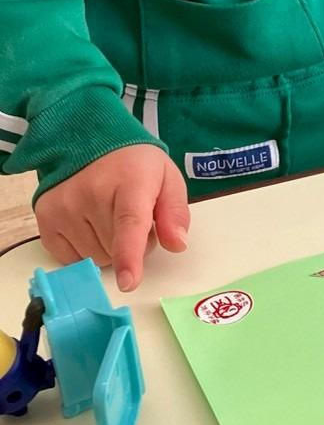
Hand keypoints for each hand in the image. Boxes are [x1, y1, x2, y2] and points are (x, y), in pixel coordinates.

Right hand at [36, 145, 188, 291]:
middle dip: (130, 243)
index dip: (129, 255)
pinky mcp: (45, 218)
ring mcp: (64, 206)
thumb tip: (177, 245)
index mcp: (130, 182)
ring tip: (109, 215)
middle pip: (116, 250)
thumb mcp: (167, 179)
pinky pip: (70, 258)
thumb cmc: (134, 165)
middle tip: (130, 215)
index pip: (129, 224)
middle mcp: (91, 194)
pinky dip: (85, 248)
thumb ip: (175, 213)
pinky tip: (88, 223)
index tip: (128, 282)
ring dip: (107, 247)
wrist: (88, 141)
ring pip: (94, 258)